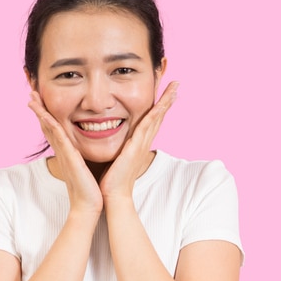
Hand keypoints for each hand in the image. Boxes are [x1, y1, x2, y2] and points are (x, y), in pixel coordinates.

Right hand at [28, 91, 102, 214]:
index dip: (47, 113)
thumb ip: (84, 157)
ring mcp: (64, 154)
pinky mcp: (69, 158)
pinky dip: (51, 126)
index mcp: (67, 152)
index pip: (55, 128)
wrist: (88, 206)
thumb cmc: (90, 189)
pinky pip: (59, 138)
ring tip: (32, 98)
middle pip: (47, 125)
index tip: (41, 99)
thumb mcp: (86, 168)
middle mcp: (62, 151)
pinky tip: (45, 115)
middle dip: (39, 108)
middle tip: (31, 93)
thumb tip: (89, 150)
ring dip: (40, 113)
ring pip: (49, 129)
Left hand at [99, 81, 178, 200]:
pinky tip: (160, 103)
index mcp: (137, 144)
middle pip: (158, 117)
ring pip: (156, 118)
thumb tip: (104, 139)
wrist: (113, 196)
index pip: (149, 121)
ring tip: (174, 87)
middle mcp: (143, 143)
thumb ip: (115, 148)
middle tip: (175, 85)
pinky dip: (155, 113)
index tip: (165, 93)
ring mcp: (142, 144)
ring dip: (165, 102)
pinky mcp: (136, 147)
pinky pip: (147, 126)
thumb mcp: (114, 158)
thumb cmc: (111, 180)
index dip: (158, 107)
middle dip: (166, 100)